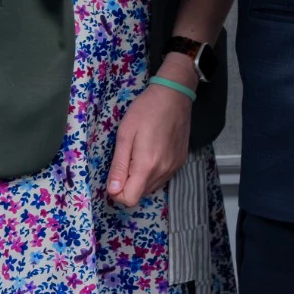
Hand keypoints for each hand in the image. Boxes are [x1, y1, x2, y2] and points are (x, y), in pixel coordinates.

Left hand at [106, 58, 192, 206]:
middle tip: (126, 158)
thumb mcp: (125, 135)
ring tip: (139, 153)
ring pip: (151, 187)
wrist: (174, 95)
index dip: (117, 192)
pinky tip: (152, 151)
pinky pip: (162, 177)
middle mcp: (163, 171)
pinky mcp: (181, 161)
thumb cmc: (145, 110)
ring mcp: (174, 167)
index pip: (129, 199)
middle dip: (128, 184)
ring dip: (140, 178)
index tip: (115, 175)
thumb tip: (113, 191)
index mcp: (146, 165)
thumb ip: (119, 165)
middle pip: (140, 194)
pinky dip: (153, 172)